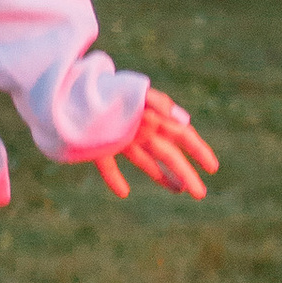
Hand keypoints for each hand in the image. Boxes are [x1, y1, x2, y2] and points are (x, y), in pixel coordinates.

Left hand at [91, 87, 217, 200]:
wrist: (68, 89)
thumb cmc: (106, 89)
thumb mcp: (135, 93)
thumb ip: (159, 103)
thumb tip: (184, 120)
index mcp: (152, 116)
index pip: (182, 135)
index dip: (199, 151)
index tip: (213, 168)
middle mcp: (139, 129)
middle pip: (168, 154)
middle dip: (186, 173)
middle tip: (200, 194)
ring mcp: (119, 138)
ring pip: (145, 161)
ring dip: (162, 177)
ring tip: (178, 191)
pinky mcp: (97, 146)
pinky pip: (108, 166)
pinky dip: (115, 179)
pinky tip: (123, 192)